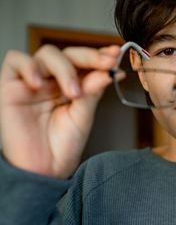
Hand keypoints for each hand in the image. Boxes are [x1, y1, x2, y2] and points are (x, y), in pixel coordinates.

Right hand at [0, 44, 119, 178]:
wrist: (44, 170)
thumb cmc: (64, 145)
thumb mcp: (84, 115)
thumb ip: (93, 91)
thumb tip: (109, 70)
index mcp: (73, 85)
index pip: (86, 62)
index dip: (100, 55)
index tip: (117, 54)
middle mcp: (53, 81)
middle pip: (70, 54)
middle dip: (90, 56)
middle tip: (107, 64)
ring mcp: (33, 82)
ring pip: (47, 54)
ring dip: (65, 68)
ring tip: (73, 93)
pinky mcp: (10, 87)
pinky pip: (14, 61)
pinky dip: (29, 67)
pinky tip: (39, 84)